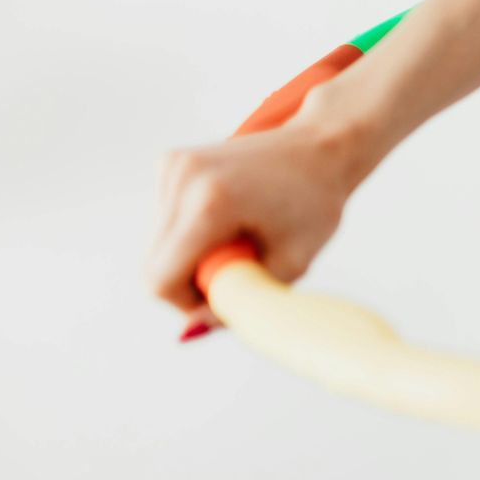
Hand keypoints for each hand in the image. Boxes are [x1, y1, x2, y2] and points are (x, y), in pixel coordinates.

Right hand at [147, 103, 370, 339]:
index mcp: (210, 203)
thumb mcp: (291, 263)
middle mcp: (182, 178)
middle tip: (243, 263)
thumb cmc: (316, 204)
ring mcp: (174, 165)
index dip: (187, 302)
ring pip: (158, 244)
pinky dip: (192, 231)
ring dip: (193, 254)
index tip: (225, 295)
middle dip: (192, 278)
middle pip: (154, 264)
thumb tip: (187, 334)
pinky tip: (231, 215)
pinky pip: (167, 221)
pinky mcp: (172, 161)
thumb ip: (240, 302)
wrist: (324, 146)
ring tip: (242, 233)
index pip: (161, 279)